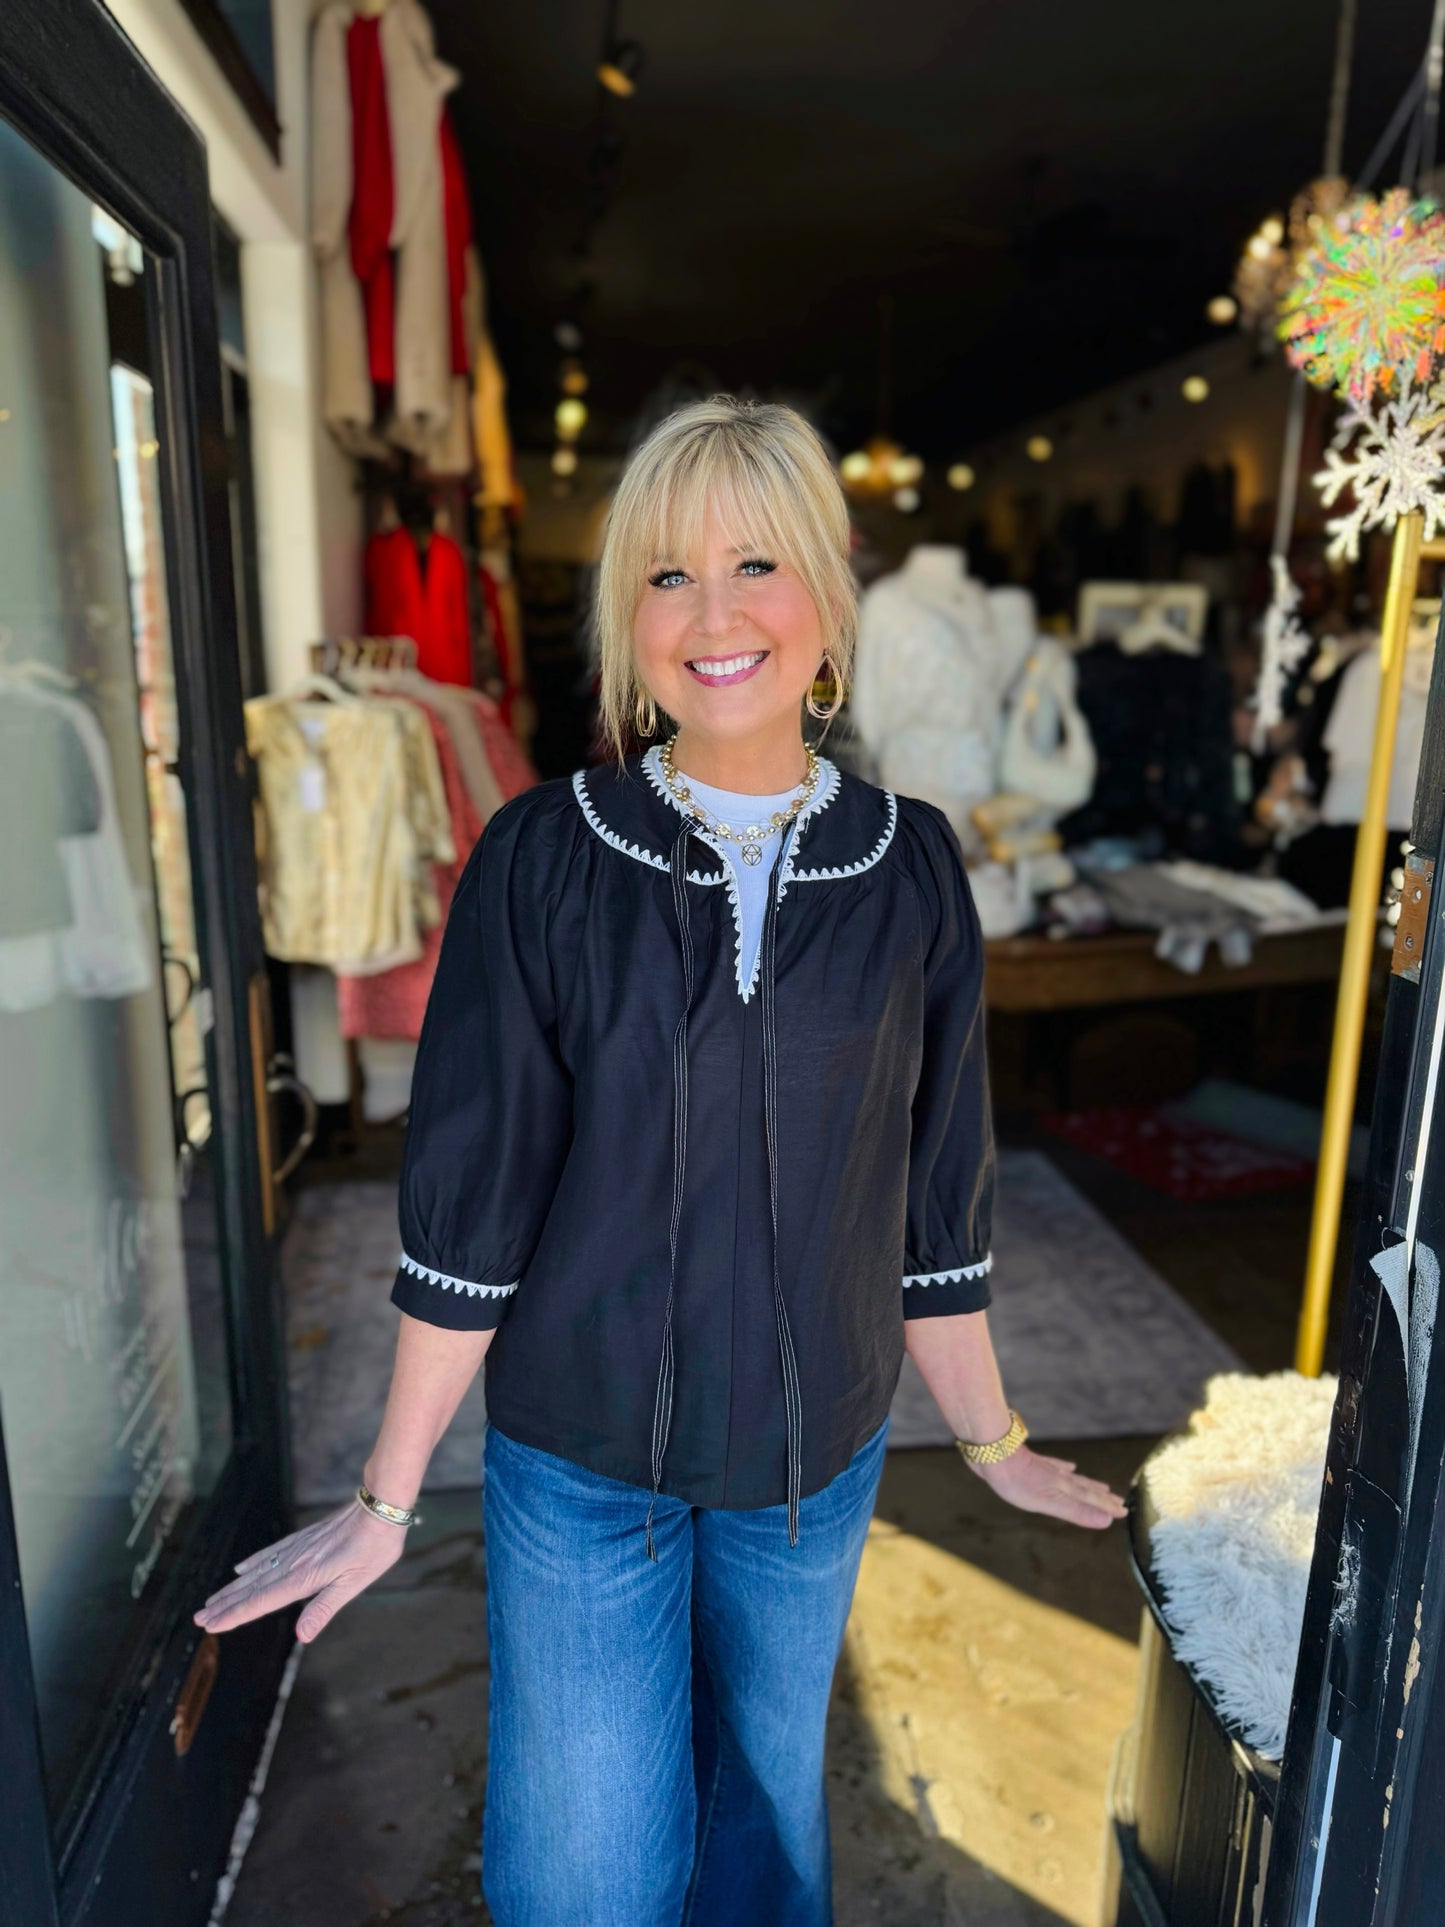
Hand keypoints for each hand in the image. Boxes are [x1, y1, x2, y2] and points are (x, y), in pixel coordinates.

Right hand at [193, 1499, 407, 1643]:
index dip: (235, 1615)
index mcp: (304, 1577)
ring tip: (212, 1601)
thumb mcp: (355, 1583)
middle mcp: (295, 1563)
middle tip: (199, 1619)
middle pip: (253, 1588)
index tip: (211, 1625)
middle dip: (225, 1605)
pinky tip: (241, 1569)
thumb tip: (301, 1637)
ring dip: (233, 1588)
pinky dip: (253, 1563)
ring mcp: (297, 1549)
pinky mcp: (304, 1539)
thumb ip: (324, 1608)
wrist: (380, 1507)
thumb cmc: (374, 1548)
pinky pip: (271, 1553)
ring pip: (257, 1572)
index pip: (262, 1601)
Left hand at [968, 1446, 1125, 1529]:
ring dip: (1087, 1483)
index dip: (1107, 1507)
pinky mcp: (1031, 1462)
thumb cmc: (1018, 1481)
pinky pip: (1055, 1466)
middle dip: (1101, 1497)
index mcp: (1063, 1488)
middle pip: (1085, 1488)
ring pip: (1073, 1478)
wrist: (993, 1452)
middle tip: (1119, 1501)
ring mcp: (1045, 1468)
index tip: (1124, 1512)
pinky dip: (1064, 1467)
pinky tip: (1067, 1466)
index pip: (1091, 1499)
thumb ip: (1076, 1511)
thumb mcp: (1049, 1502)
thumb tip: (1107, 1522)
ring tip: (1100, 1485)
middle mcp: (1058, 1477)